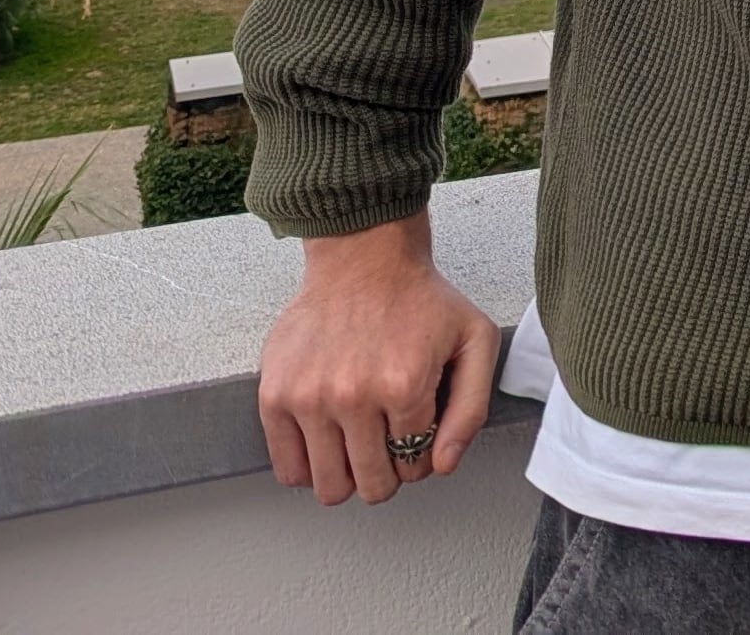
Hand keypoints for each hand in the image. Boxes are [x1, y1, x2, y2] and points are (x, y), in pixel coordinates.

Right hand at [257, 212, 502, 505]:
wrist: (364, 261)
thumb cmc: (420, 301)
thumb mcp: (474, 342)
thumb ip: (470, 409)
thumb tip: (442, 465)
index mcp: (404, 385)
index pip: (415, 466)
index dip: (421, 456)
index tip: (416, 434)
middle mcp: (353, 396)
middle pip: (372, 485)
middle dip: (387, 474)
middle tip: (387, 445)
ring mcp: (309, 397)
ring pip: (329, 487)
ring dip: (348, 476)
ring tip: (357, 445)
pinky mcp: (275, 395)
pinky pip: (288, 470)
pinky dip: (309, 469)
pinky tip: (326, 444)